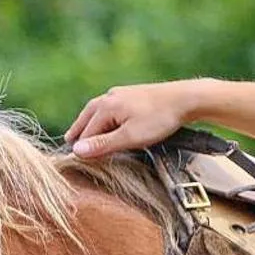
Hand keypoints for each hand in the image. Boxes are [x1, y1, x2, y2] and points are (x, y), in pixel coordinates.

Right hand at [64, 80, 201, 158]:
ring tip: (82, 131)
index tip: (76, 162)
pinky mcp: (131, 93)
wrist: (186, 98)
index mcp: (105, 107)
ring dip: (88, 122)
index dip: (81, 148)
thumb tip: (77, 150)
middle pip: (86, 118)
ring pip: (97, 110)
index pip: (86, 133)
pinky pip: (109, 107)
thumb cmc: (159, 119)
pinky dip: (101, 116)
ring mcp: (120, 93)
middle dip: (78, 130)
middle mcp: (108, 97)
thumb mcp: (130, 137)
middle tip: (68, 142)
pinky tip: (106, 120)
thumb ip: (103, 145)